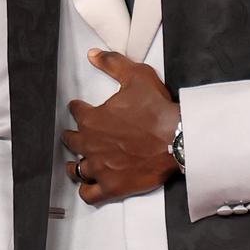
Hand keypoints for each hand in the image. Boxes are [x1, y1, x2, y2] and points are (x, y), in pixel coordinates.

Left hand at [60, 49, 179, 204]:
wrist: (178, 139)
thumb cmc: (158, 110)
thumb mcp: (137, 76)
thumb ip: (112, 64)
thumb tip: (93, 55)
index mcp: (92, 119)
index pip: (76, 112)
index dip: (78, 108)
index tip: (80, 108)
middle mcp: (90, 144)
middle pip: (71, 141)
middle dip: (73, 136)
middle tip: (76, 136)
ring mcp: (100, 167)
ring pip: (76, 169)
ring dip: (75, 164)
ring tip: (77, 163)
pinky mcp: (112, 186)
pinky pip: (89, 194)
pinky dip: (87, 190)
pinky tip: (89, 186)